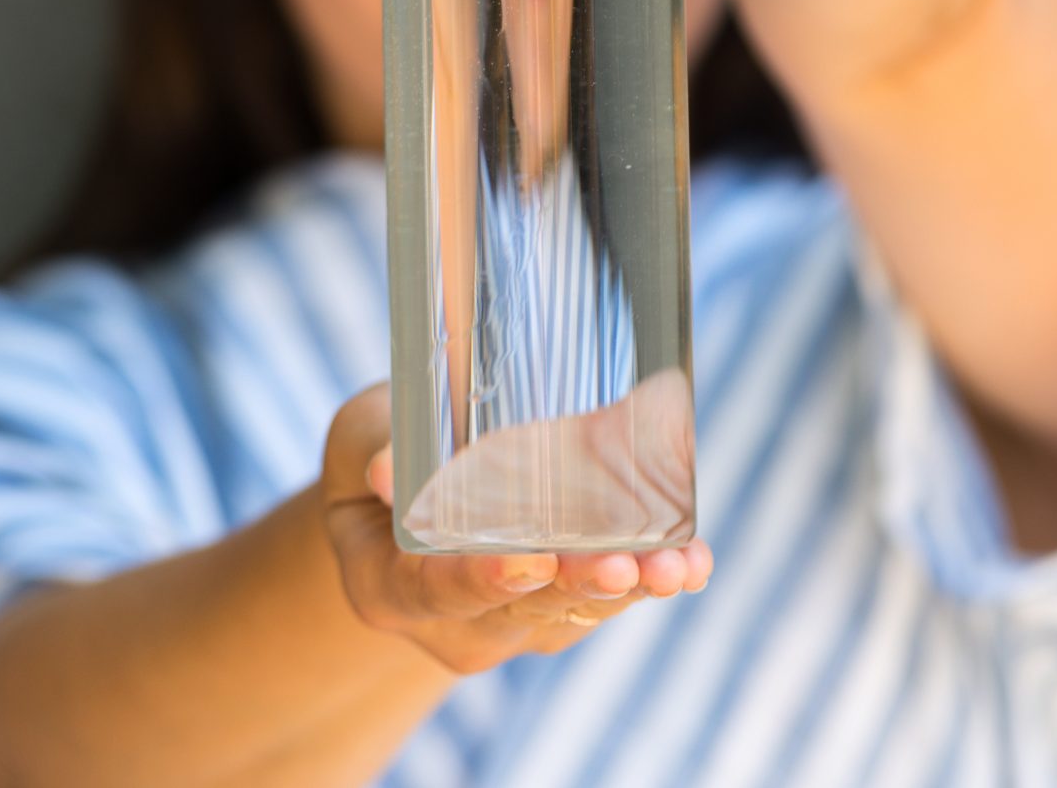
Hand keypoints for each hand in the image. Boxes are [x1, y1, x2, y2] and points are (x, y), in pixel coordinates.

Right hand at [318, 384, 711, 676]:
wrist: (408, 498)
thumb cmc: (385, 449)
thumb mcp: (363, 435)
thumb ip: (378, 445)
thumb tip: (386, 469)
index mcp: (389, 587)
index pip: (437, 590)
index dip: (486, 578)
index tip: (533, 561)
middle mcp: (452, 621)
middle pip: (522, 609)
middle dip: (578, 586)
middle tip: (624, 566)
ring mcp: (512, 622)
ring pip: (575, 611)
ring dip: (630, 588)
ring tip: (676, 567)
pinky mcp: (560, 609)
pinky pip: (607, 601)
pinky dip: (650, 581)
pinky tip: (693, 563)